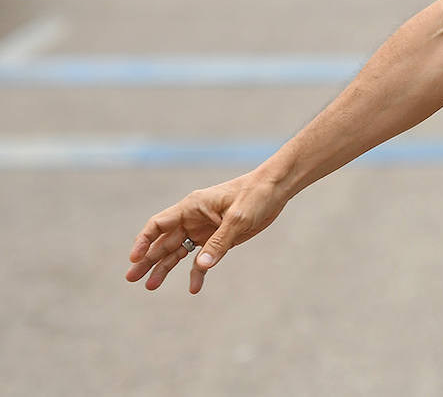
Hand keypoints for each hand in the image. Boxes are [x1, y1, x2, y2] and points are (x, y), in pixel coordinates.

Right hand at [126, 171, 286, 293]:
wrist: (276, 189)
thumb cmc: (256, 195)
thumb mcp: (238, 218)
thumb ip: (220, 242)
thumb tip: (201, 266)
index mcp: (192, 207)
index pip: (159, 224)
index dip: (144, 241)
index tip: (134, 259)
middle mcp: (193, 218)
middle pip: (164, 241)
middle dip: (147, 260)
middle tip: (131, 279)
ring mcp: (204, 229)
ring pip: (178, 251)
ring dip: (164, 268)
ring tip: (150, 287)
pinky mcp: (218, 239)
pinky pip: (201, 258)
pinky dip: (197, 272)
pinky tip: (194, 288)